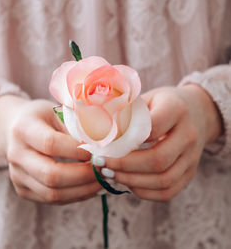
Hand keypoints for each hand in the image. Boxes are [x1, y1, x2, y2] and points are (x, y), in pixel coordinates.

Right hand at [0, 95, 100, 203]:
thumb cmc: (43, 117)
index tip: (99, 151)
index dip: (78, 151)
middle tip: (104, 171)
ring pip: (52, 193)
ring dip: (83, 190)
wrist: (15, 128)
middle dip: (84, 176)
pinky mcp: (23, 189)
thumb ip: (77, 127)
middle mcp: (16, 155)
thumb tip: (102, 147)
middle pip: (51, 175)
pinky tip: (91, 188)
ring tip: (102, 182)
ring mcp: (17, 175)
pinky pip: (52, 199)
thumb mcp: (58, 112)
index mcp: (24, 129)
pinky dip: (75, 195)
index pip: (52, 144)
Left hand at [105, 85, 221, 200]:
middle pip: (157, 159)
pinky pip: (168, 192)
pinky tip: (127, 183)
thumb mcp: (145, 99)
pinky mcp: (189, 173)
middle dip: (124, 166)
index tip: (103, 146)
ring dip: (131, 181)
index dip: (126, 140)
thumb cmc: (162, 105)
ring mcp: (192, 157)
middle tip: (101, 164)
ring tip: (109, 174)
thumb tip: (97, 133)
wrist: (195, 112)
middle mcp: (188, 135)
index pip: (152, 128)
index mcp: (176, 110)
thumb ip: (125, 113)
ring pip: (163, 180)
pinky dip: (144, 192)